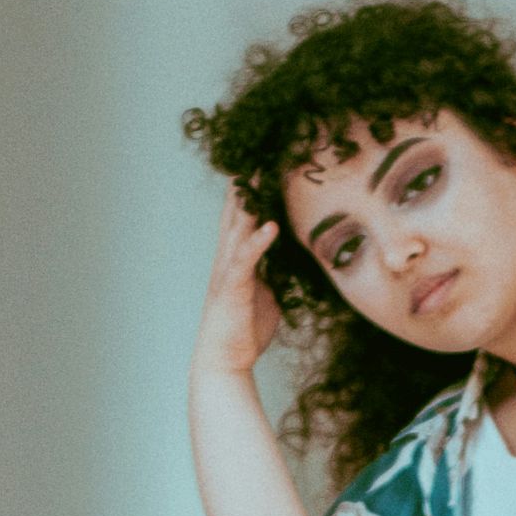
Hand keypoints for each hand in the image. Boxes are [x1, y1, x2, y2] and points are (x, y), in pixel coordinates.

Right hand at [192, 186, 283, 376]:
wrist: (226, 359)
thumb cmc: (244, 329)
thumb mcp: (267, 294)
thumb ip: (274, 273)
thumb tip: (289, 263)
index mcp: (236, 260)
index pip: (243, 220)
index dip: (250, 195)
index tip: (262, 169)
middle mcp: (228, 260)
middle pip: (235, 215)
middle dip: (244, 187)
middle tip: (254, 156)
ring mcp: (228, 271)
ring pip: (236, 229)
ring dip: (247, 203)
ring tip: (256, 176)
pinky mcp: (232, 287)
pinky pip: (246, 260)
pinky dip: (257, 241)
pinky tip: (269, 226)